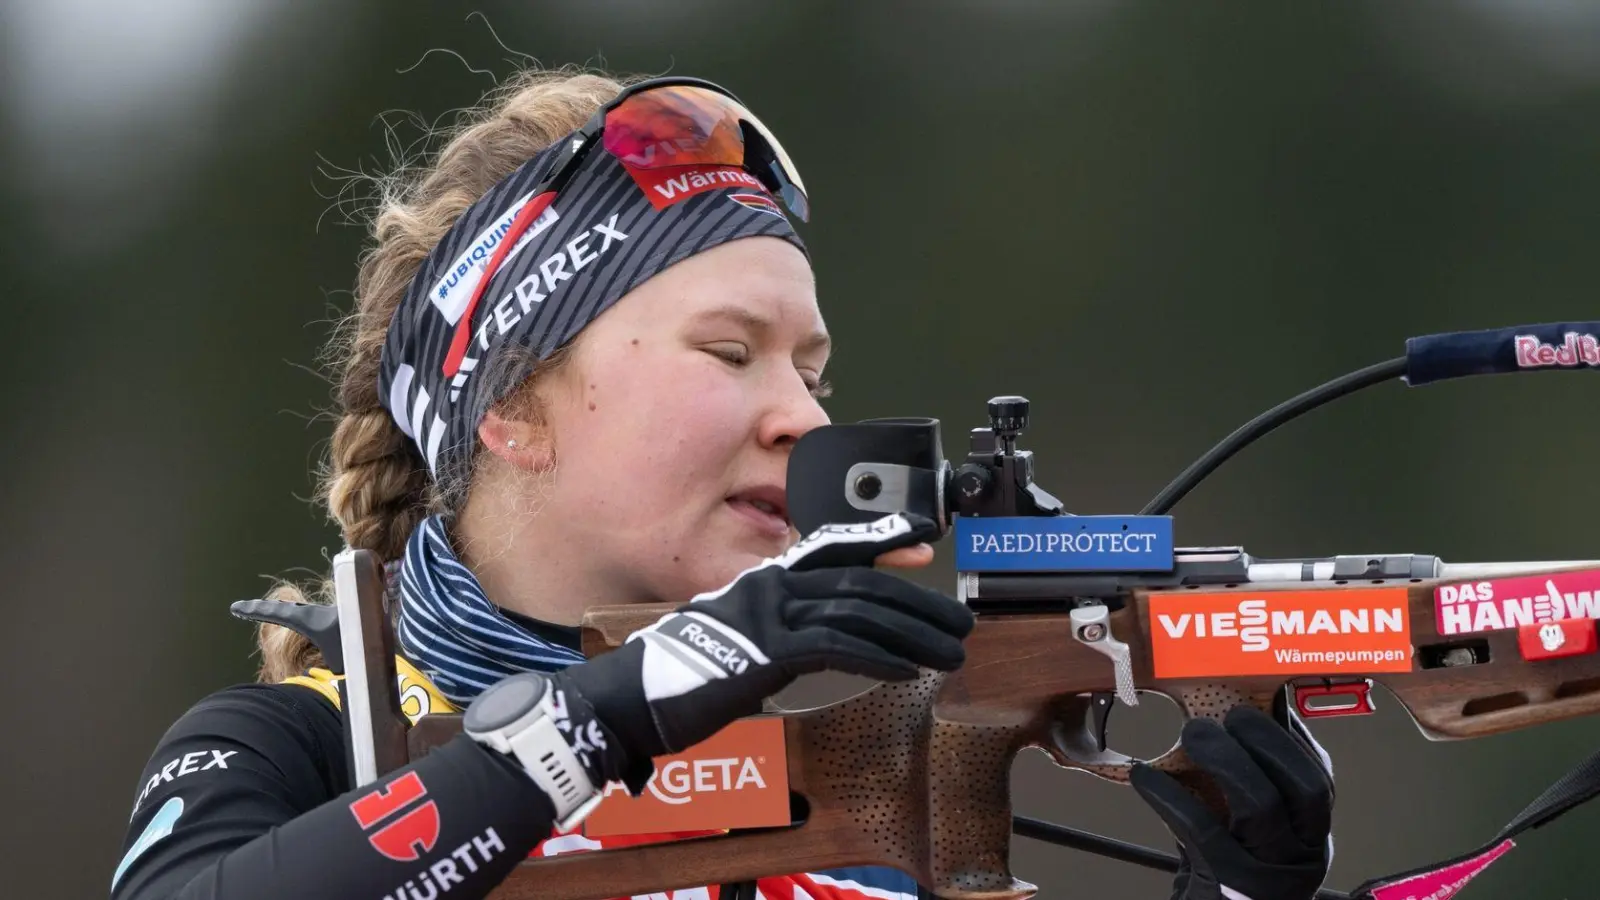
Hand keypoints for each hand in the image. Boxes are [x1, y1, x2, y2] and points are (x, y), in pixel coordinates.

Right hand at [554, 512, 973, 783]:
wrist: (633, 698)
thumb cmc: (683, 679)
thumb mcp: (741, 647)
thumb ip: (782, 639)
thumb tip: (822, 650)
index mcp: (765, 581)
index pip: (832, 550)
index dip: (879, 542)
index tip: (920, 544)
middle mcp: (770, 586)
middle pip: (860, 584)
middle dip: (917, 604)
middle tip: (958, 623)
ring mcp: (767, 614)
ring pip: (858, 613)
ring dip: (912, 635)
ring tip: (949, 653)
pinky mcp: (766, 650)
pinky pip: (835, 646)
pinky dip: (878, 657)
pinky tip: (906, 670)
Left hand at [1130, 705, 1334, 899]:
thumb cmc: (1226, 871)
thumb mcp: (1256, 834)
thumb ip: (1257, 788)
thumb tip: (1237, 720)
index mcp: (1311, 837)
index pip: (1319, 781)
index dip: (1292, 739)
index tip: (1260, 706)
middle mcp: (1303, 856)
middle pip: (1303, 788)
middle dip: (1266, 741)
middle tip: (1226, 715)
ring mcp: (1269, 873)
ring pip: (1259, 805)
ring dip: (1224, 758)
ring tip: (1192, 733)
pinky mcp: (1229, 883)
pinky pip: (1202, 829)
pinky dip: (1170, 795)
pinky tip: (1145, 776)